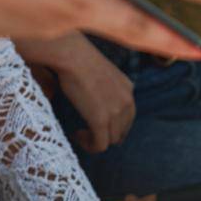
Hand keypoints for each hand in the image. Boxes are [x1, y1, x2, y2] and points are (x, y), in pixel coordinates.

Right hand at [18, 33, 135, 152]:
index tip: (98, 126)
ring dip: (95, 141)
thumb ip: (107, 88)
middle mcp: (127, 101)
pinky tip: (77, 135)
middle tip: (88, 133)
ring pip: (111, 141)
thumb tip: (98, 101)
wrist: (72, 55)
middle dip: (106, 135)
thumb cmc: (79, 59)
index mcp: (128, 88)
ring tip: (80, 133)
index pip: (128, 117)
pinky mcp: (101, 120)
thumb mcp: (102, 73)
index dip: (114, 126)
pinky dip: (89, 146)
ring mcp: (115, 112)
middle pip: (121, 131)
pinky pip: (100, 146)